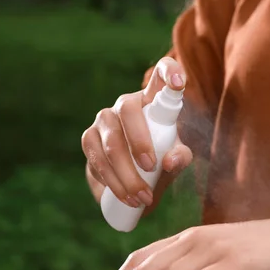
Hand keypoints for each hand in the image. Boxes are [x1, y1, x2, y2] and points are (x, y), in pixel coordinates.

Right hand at [81, 57, 192, 207]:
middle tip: (151, 167)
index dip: (170, 72)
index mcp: (152, 100)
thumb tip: (169, 161)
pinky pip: (96, 157)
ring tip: (143, 197)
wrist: (132, 181)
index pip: (161, 75)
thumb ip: (180, 157)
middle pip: (128, 110)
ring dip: (125, 172)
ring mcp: (104, 120)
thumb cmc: (160, 160)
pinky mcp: (89, 139)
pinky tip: (125, 195)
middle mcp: (126, 104)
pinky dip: (111, 180)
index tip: (180, 82)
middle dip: (139, 141)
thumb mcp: (175, 159)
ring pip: (110, 140)